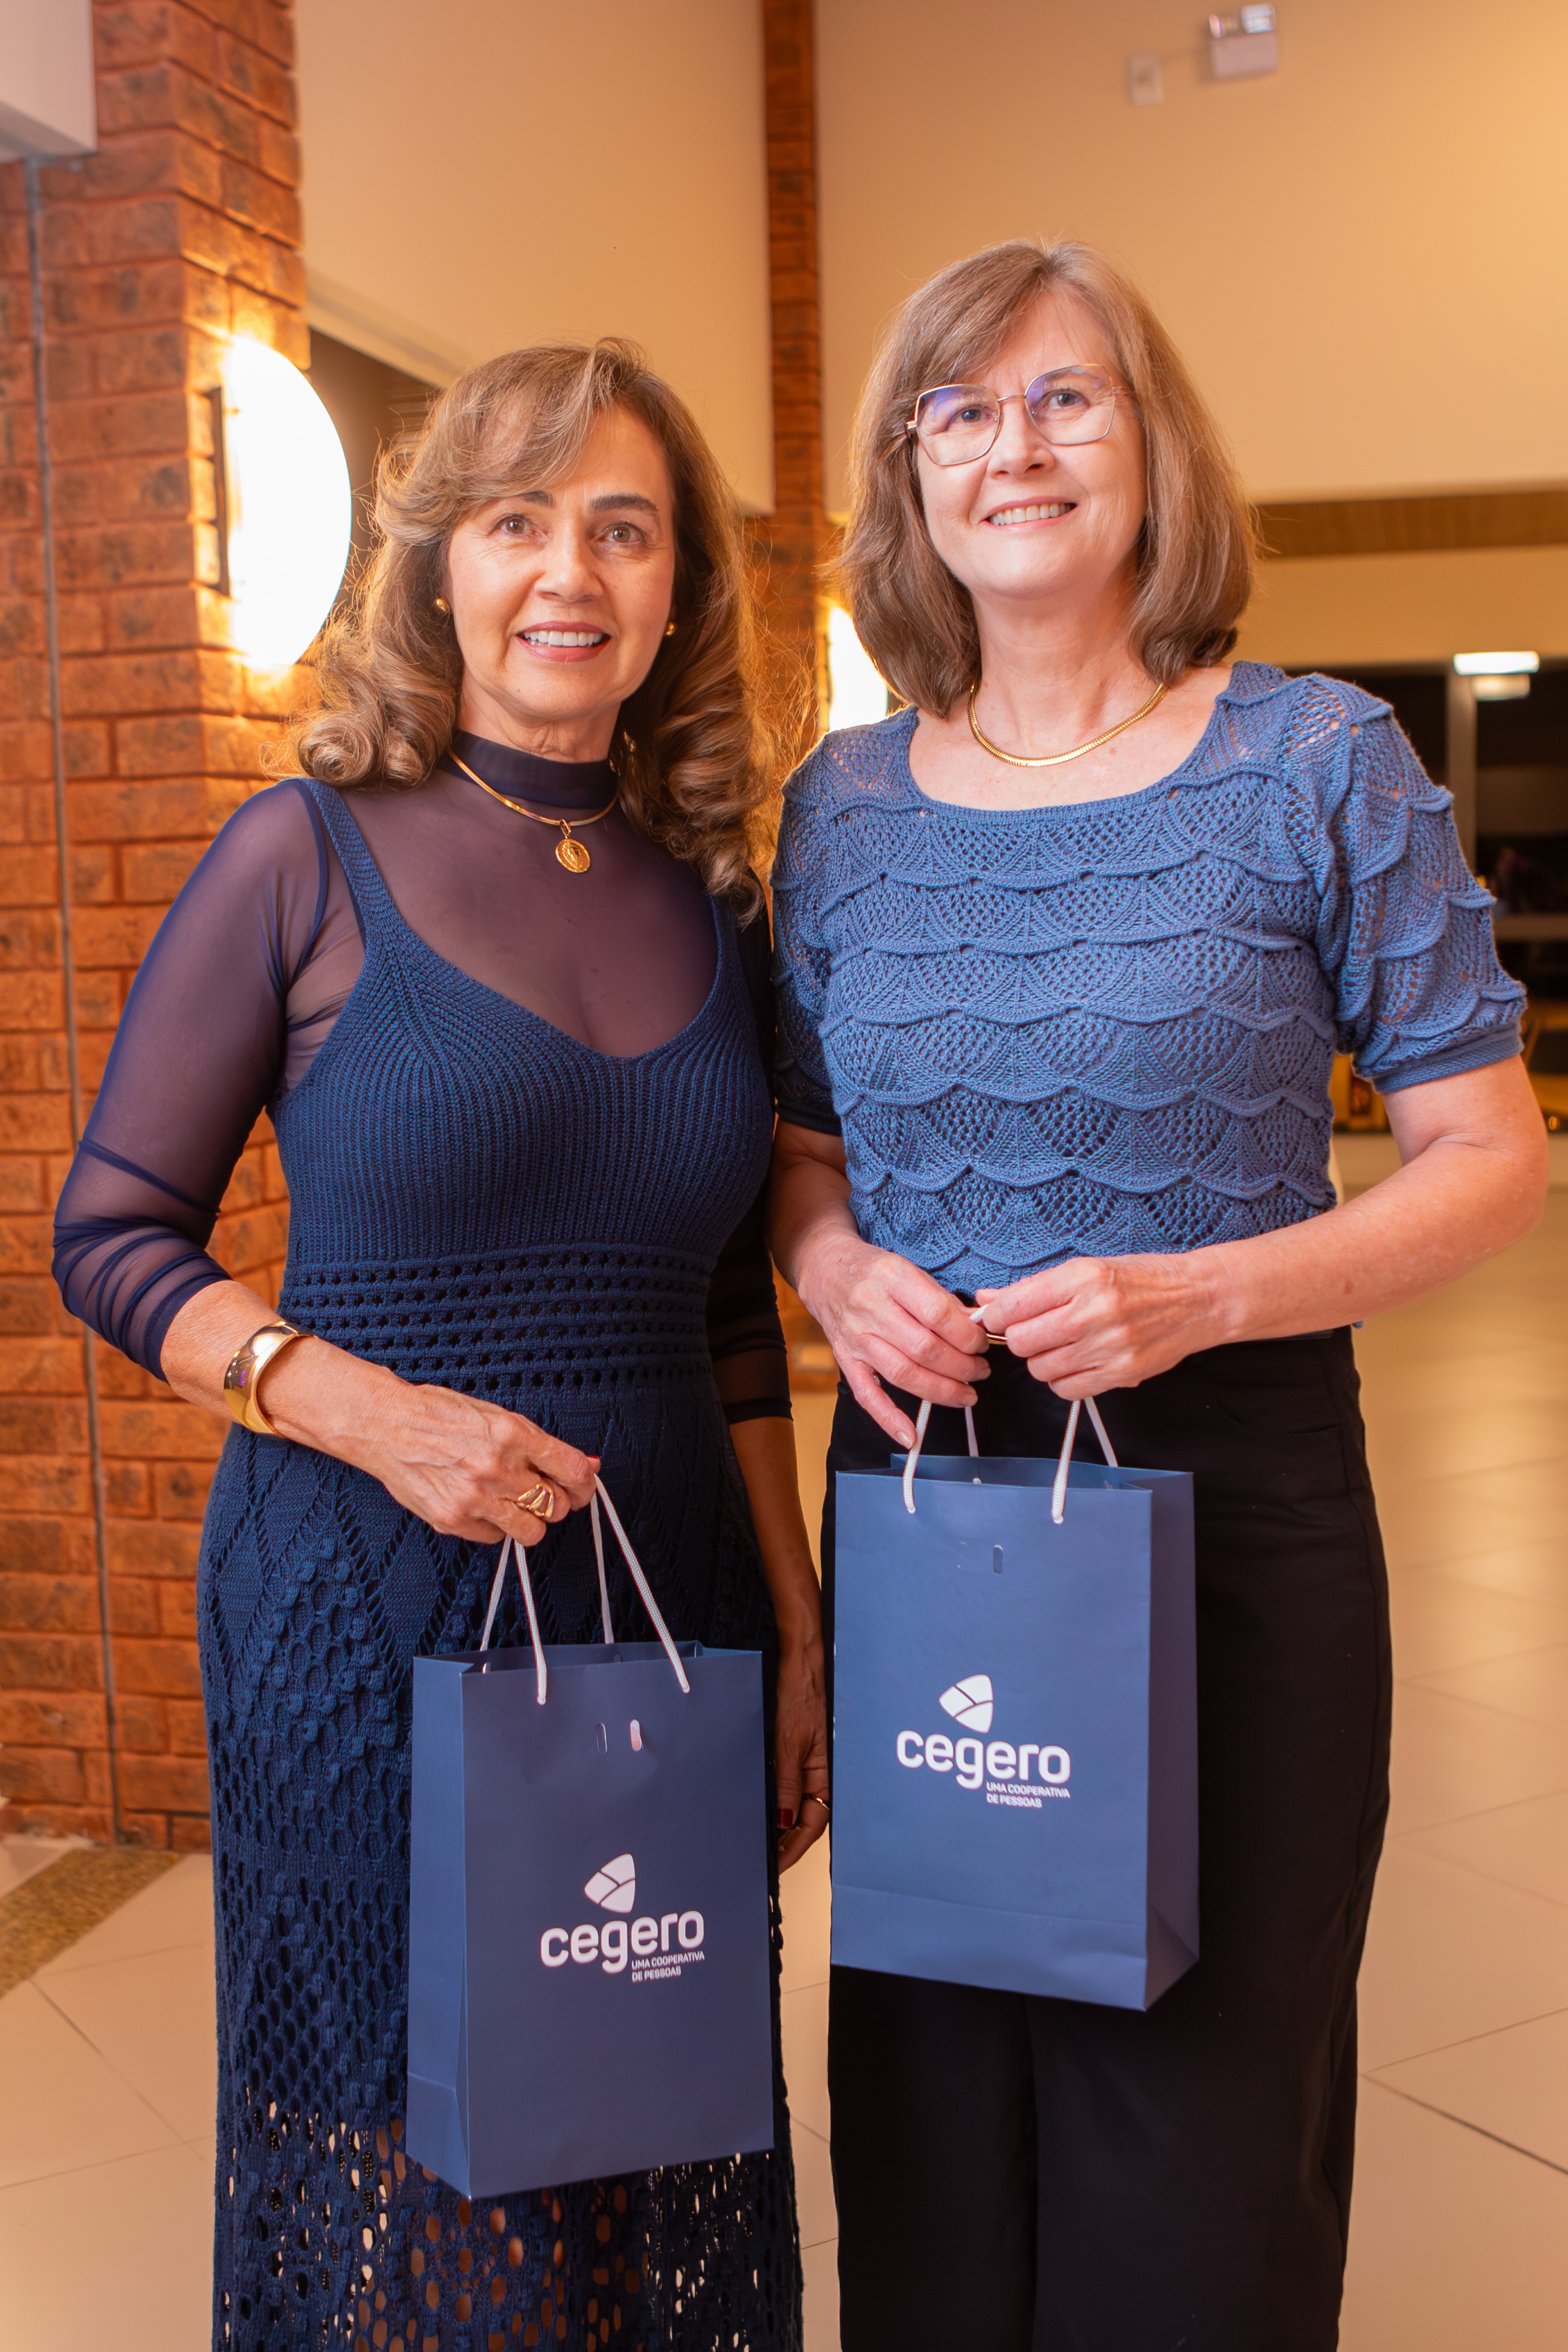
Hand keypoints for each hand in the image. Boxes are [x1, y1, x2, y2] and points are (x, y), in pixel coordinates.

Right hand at [263, 1341, 599, 1547]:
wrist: (385, 1425)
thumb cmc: (439, 1415)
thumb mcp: (496, 1415)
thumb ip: (540, 1445)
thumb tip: (587, 1464)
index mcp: (512, 1434)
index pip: (572, 1470)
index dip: (585, 1483)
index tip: (581, 1485)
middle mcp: (496, 1467)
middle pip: (556, 1505)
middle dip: (557, 1501)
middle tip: (544, 1492)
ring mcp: (474, 1498)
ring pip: (532, 1531)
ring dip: (531, 1520)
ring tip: (514, 1504)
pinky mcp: (452, 1520)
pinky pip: (496, 1538)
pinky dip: (496, 1526)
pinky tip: (483, 1506)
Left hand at [774, 1639, 828, 1873]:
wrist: (800, 1666)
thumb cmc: (801, 1696)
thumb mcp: (789, 1743)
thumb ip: (788, 1783)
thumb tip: (785, 1820)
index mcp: (826, 1773)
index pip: (813, 1824)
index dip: (795, 1848)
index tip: (777, 1866)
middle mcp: (822, 1773)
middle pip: (809, 1819)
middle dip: (791, 1844)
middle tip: (768, 1863)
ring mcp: (813, 1764)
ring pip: (801, 1806)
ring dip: (786, 1827)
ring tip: (765, 1845)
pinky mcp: (802, 1754)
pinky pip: (795, 1787)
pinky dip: (783, 1804)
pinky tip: (769, 1812)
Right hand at [796, 1232, 987, 1447]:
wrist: (825, 1270)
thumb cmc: (875, 1270)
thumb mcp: (909, 1268)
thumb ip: (942, 1299)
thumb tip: (976, 1328)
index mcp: (892, 1277)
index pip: (938, 1314)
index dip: (967, 1336)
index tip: (981, 1344)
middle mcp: (871, 1307)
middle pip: (924, 1349)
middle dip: (961, 1367)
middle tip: (980, 1371)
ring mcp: (856, 1337)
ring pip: (903, 1373)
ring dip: (941, 1390)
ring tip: (966, 1394)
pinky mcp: (845, 1359)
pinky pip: (867, 1395)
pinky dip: (889, 1419)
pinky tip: (911, 1436)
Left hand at [975, 1252, 1220, 1395]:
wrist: (1198, 1299)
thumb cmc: (1143, 1280)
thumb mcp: (1088, 1268)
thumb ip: (1035, 1287)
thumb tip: (987, 1298)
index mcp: (1083, 1278)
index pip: (1014, 1305)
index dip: (997, 1316)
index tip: (998, 1318)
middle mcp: (1095, 1312)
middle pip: (1023, 1341)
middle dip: (1021, 1339)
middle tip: (1036, 1331)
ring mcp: (1110, 1346)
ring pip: (1041, 1369)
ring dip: (1043, 1360)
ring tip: (1063, 1345)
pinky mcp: (1122, 1374)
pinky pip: (1067, 1389)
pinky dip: (1064, 1379)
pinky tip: (1078, 1362)